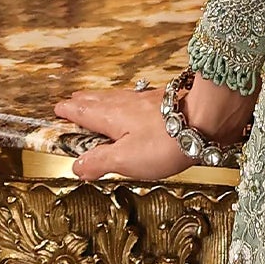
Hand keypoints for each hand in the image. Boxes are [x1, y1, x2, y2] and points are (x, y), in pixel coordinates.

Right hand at [54, 76, 251, 181]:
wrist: (207, 117)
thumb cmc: (166, 141)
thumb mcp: (126, 159)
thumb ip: (100, 161)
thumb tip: (76, 165)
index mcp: (111, 117)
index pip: (83, 112)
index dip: (68, 112)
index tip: (57, 109)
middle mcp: (126, 104)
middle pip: (98, 100)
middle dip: (83, 101)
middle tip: (72, 100)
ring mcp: (147, 100)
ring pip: (117, 98)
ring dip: (103, 99)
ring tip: (97, 101)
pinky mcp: (165, 102)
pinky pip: (137, 100)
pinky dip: (126, 102)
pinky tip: (135, 105)